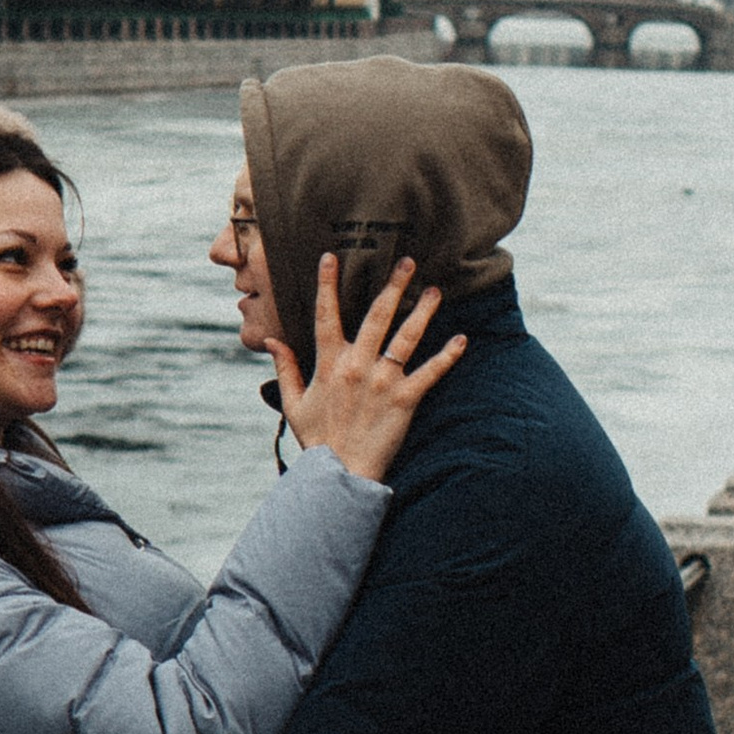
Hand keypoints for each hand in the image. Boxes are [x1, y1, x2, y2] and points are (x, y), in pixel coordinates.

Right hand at [273, 254, 465, 482]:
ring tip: (435, 291)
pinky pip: (430, 373)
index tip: (330, 258)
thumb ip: (285, 369)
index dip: (326, 285)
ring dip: (423, 312)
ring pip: (406, 338)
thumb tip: (272, 341)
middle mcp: (357, 366)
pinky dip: (447, 357)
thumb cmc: (317, 441)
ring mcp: (383, 382)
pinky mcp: (404, 400)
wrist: (339, 475)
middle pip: (377, 316)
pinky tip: (461, 340)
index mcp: (329, 364)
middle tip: (408, 262)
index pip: (326, 316)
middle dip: (393, 287)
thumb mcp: (294, 404)